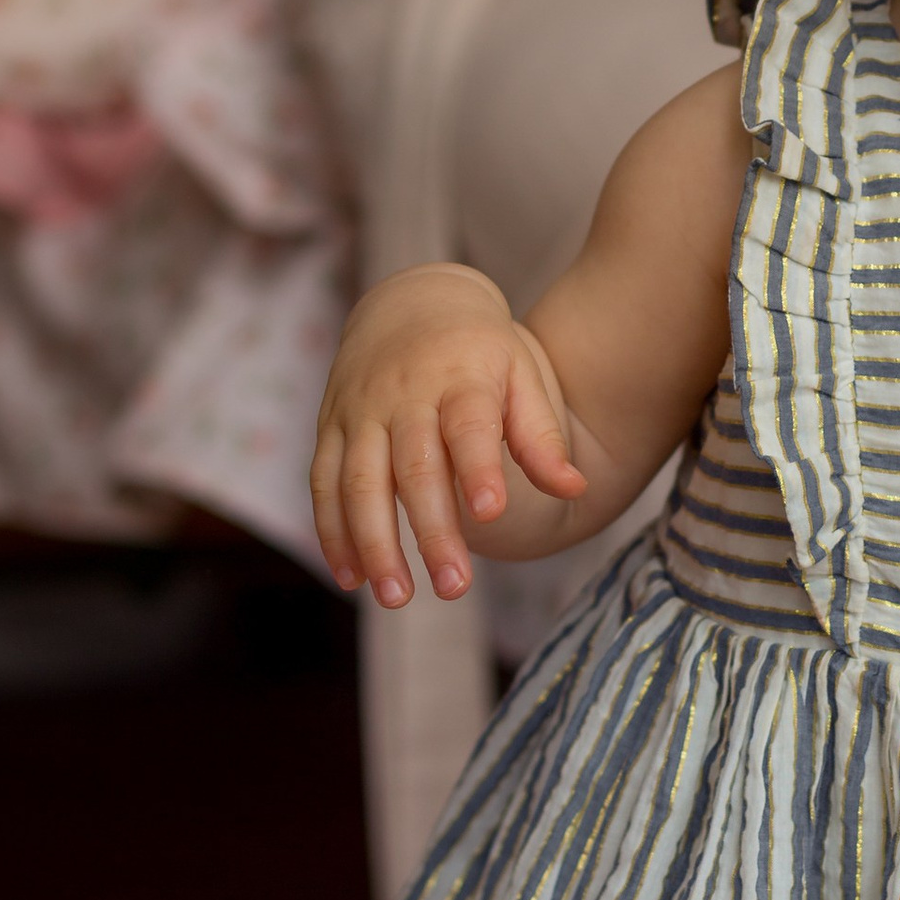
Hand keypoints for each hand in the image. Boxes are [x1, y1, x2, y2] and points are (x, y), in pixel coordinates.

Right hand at [311, 263, 587, 605]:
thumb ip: (541, 436)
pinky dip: (332, 532)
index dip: (478, 468)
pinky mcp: (330, 426)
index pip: (467, 424)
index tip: (492, 514)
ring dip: (373, 543)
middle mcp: (402, 394)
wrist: (411, 301)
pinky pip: (323, 483)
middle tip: (454, 588)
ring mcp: (359, 410)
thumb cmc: (479, 350)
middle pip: (414, 467)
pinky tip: (350, 576)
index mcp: (459, 376)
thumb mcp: (520, 375)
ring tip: (397, 598)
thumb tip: (577, 489)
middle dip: (431, 531)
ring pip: (359, 482)